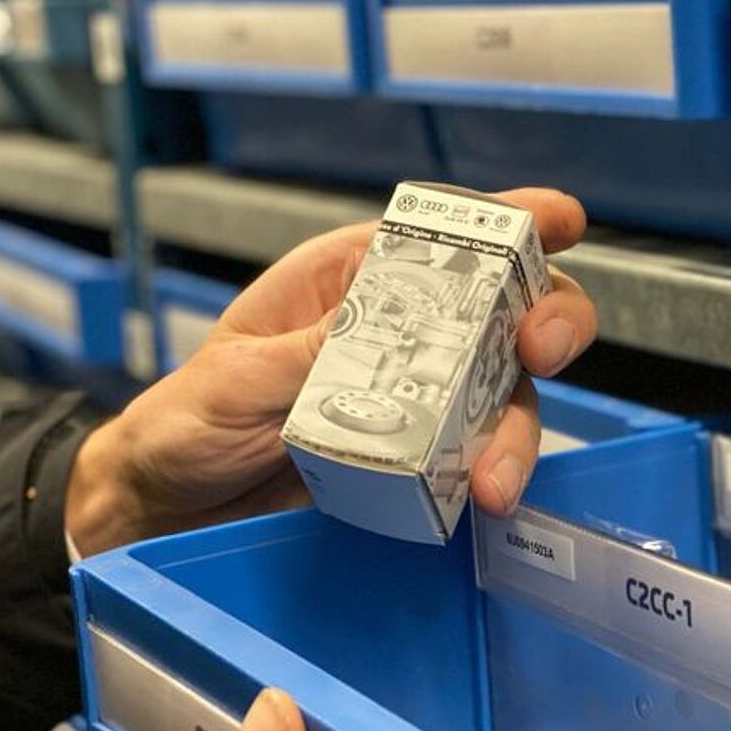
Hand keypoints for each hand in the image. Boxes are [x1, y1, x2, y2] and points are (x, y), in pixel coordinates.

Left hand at [67, 188, 596, 555]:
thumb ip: (308, 354)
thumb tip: (376, 330)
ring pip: (507, 391)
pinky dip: (493, 471)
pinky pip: (478, 455)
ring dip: (518, 427)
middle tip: (543, 349)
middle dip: (547, 319)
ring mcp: (420, 398)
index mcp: (352, 280)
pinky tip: (484, 495)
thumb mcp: (234, 377)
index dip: (511, 219)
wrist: (168, 512)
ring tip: (496, 476)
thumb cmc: (187, 422)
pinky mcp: (421, 461)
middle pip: (506, 307)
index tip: (562, 218)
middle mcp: (401, 331)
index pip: (443, 235)